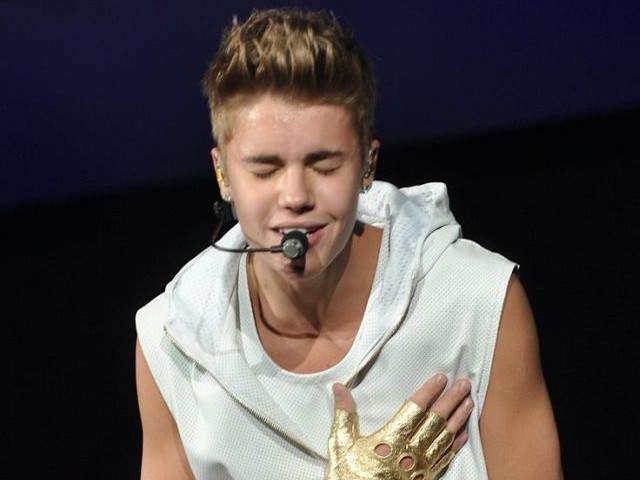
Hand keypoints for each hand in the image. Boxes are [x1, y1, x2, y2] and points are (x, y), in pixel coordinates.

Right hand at [326, 374, 472, 479]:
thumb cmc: (349, 474)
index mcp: (390, 438)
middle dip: (452, 400)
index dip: (429, 392)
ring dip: (459, 418)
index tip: (440, 378)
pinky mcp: (425, 478)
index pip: (415, 409)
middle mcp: (409, 451)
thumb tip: (339, 388)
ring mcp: (420, 466)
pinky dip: (457, 444)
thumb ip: (344, 414)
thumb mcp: (341, 443)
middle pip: (436, 420)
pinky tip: (464, 433)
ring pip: (445, 437)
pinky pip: (446, 458)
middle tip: (463, 384)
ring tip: (469, 402)